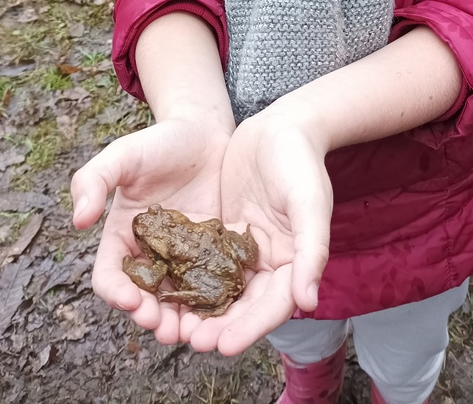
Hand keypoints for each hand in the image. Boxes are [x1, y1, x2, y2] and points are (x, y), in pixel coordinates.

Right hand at [71, 115, 230, 342]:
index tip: (129, 300)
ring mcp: (184, 258)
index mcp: (122, 238)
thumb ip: (95, 180)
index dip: (115, 293)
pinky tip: (223, 311)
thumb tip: (78, 220)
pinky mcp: (214, 253)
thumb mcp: (123, 155)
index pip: (110, 276)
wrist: (204, 130)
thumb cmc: (159, 141)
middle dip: (150, 317)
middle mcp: (151, 255)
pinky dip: (214, 303)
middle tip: (163, 326)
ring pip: (178, 300)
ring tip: (191, 332)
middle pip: (144, 298)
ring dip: (181, 321)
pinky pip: (212, 284)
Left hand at [185, 107, 332, 354]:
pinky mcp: (222, 233)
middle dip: (217, 326)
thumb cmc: (300, 162)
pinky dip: (186, 277)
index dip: (248, 328)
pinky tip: (161, 288)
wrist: (280, 126)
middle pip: (242, 306)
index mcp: (293, 262)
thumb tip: (307, 302)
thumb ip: (312, 250)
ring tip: (170, 324)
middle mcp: (267, 262)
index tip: (222, 346)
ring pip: (219, 289)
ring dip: (197, 310)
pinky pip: (202, 261)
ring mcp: (243, 249)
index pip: (272, 307)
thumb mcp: (310, 202)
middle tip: (189, 340)